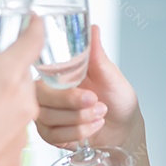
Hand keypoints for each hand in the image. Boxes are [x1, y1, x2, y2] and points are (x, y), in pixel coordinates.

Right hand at [36, 25, 141, 149]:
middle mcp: (49, 92)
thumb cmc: (118, 99)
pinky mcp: (50, 134)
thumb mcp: (110, 75)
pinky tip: (93, 126)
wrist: (125, 129)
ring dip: (79, 118)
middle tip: (95, 100)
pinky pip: (53, 136)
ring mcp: (47, 113)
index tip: (79, 82)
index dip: (56, 79)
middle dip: (71, 102)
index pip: (42, 72)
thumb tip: (93, 29)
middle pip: (41, 97)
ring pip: (48, 118)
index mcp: (58, 74)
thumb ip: (96, 55)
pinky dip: (78, 132)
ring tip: (100, 113)